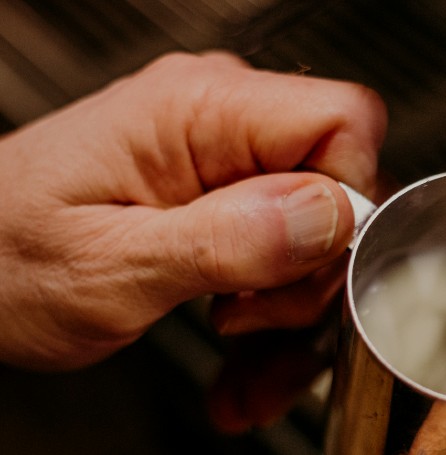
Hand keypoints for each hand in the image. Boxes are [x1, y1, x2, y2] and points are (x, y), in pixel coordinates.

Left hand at [0, 51, 386, 370]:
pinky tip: (241, 358)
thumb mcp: (109, 266)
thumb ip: (225, 239)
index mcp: (199, 110)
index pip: (341, 120)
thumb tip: (331, 215)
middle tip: (247, 314)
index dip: (349, 200)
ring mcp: (224, 159)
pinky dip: (270, 315)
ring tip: (239, 355)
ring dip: (290, 312)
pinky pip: (283, 252)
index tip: (306, 266)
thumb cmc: (1, 258)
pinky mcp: (223, 197)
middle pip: (340, 186)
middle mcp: (221, 122)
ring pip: (319, 235)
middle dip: (311, 274)